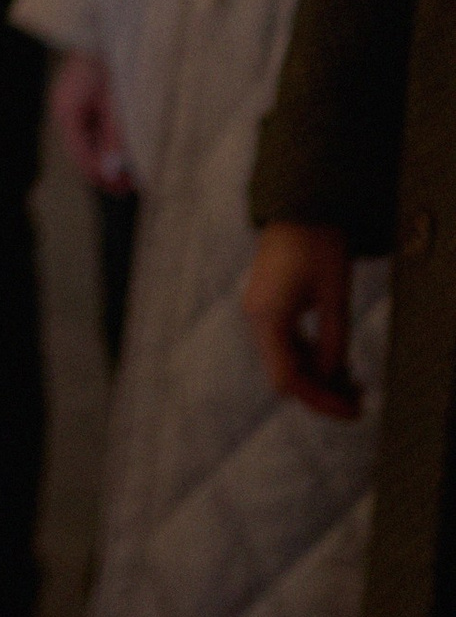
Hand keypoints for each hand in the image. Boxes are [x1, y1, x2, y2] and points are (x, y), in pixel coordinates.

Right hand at [51, 48, 134, 192]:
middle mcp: (66, 110)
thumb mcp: (118, 106)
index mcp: (66, 111)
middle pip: (84, 152)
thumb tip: (111, 173)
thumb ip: (114, 140)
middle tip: (134, 184)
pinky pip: (97, 128)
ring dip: (112, 154)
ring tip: (136, 167)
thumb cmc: (116, 60)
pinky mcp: (87, 98)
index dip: (102, 177)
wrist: (118, 28)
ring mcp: (74, 103)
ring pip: (92, 141)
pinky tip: (129, 146)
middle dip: (109, 168)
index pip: (80, 158)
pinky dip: (112, 139)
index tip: (124, 190)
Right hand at [243, 221, 361, 420]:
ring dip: (318, 376)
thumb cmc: (319, 247)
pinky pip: (286, 345)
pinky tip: (337, 361)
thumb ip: (332, 342)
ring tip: (354, 383)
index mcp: (268, 318)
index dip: (321, 400)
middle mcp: (256, 318)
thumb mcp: (335, 297)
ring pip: (285, 361)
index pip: (288, 379)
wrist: (301, 206)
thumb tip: (332, 378)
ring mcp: (259, 312)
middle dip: (322, 392)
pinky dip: (310, 358)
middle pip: (285, 374)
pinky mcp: (268, 306)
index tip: (352, 410)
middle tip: (359, 401)